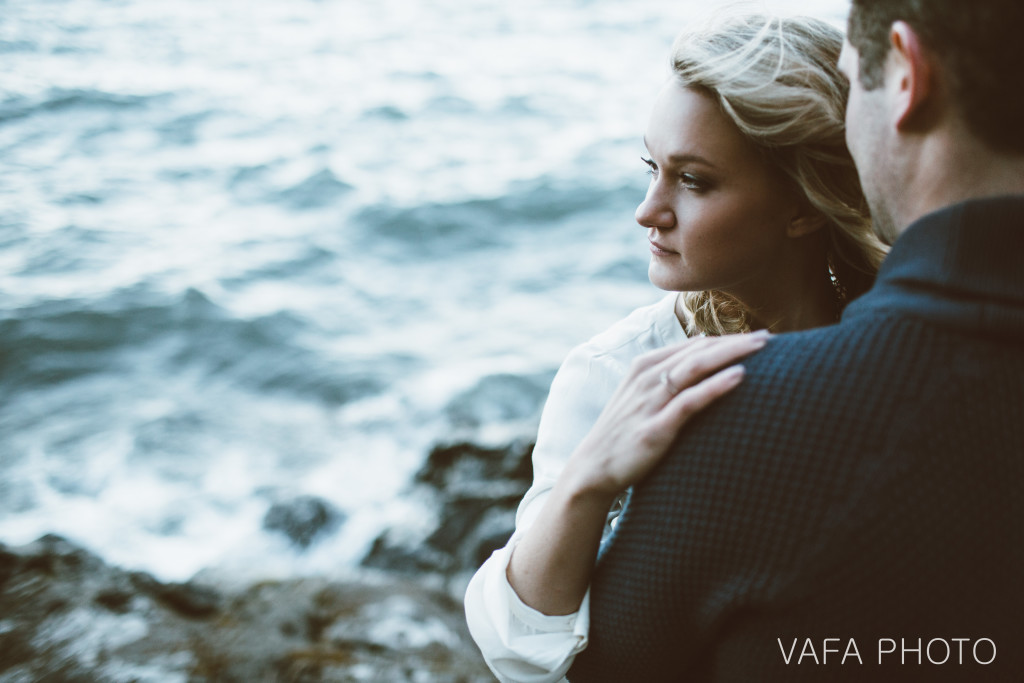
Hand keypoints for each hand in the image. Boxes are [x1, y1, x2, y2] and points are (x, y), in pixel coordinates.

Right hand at [566, 331, 768, 496]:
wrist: (593, 468)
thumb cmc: (624, 432)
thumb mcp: (642, 395)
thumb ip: (669, 373)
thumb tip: (703, 347)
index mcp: (645, 366)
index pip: (693, 345)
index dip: (726, 339)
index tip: (758, 338)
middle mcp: (647, 378)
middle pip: (698, 351)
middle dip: (735, 342)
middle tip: (769, 337)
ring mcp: (649, 402)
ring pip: (695, 368)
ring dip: (731, 354)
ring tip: (763, 347)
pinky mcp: (655, 428)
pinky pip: (689, 401)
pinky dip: (715, 386)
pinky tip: (739, 376)